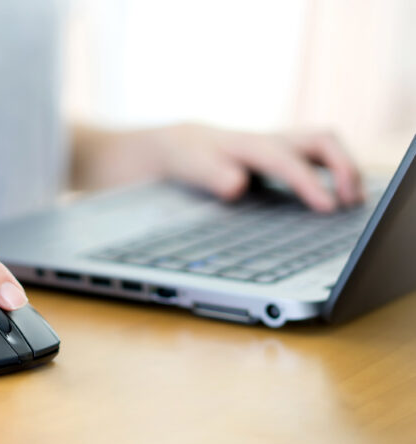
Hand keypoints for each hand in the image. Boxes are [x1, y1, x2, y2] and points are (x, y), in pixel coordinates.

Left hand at [136, 124, 364, 211]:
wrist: (184, 144)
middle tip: (351, 203)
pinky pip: (321, 156)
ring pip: (326, 145)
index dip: (310, 183)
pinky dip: (337, 172)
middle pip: (322, 140)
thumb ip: (214, 176)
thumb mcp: (192, 168)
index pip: (287, 161)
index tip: (329, 208)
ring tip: (354, 203)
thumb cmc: (190, 157)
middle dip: (344, 168)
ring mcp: (283, 145)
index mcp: (250, 145)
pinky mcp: (286, 154)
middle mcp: (273, 140)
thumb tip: (237, 185)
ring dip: (346, 170)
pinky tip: (341, 198)